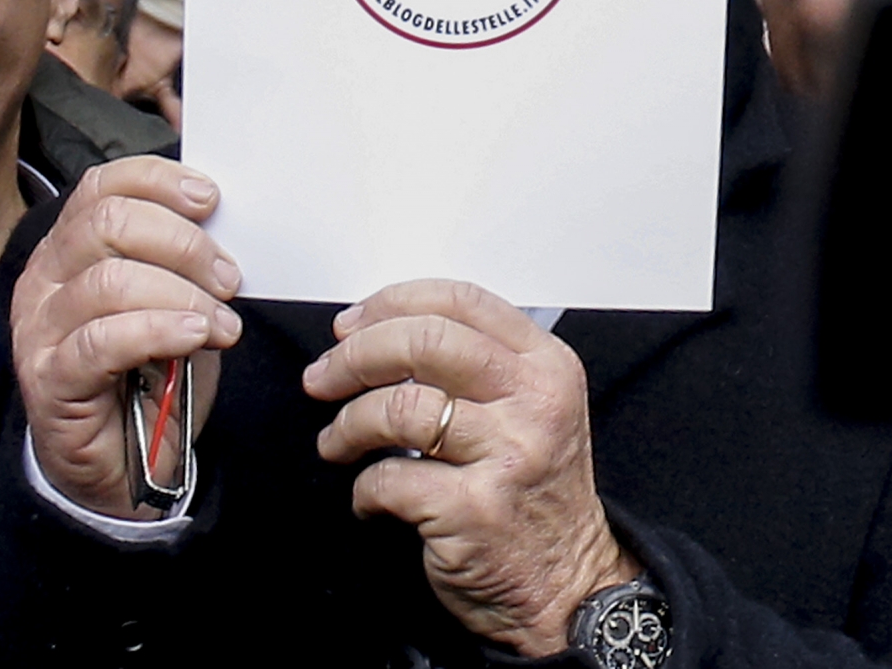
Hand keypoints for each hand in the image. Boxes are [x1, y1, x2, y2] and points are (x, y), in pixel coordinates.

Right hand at [11, 156, 240, 518]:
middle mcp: (44, 279)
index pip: (100, 187)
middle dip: (181, 242)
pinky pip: (103, 341)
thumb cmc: (146, 382)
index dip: (158, 182)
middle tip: (227, 277)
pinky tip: (196, 338)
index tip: (212, 200)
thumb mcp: (171, 307)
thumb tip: (225, 226)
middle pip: (105, 223)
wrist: (120, 471)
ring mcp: (40, 330)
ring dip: (182, 295)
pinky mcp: (50, 379)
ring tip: (223, 323)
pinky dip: (159, 331)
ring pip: (108, 282)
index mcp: (67, 250)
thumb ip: (181, 266)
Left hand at [304, 280, 637, 655]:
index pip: (460, 301)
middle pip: (423, 342)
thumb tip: (376, 332)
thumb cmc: (534, 497)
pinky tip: (372, 499)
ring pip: (397, 407)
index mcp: (547, 368)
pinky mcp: (474, 509)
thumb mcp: (532, 411)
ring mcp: (508, 456)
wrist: (569, 590)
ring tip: (337, 443)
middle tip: (322, 378)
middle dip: (353, 356)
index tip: (349, 325)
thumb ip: (474, 364)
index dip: (391, 303)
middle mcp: (535, 405)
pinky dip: (365, 489)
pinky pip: (388, 477)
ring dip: (347, 425)